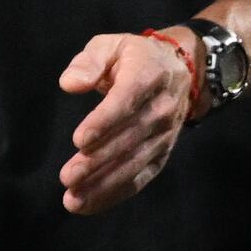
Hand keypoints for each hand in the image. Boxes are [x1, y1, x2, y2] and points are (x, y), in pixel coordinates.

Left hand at [58, 28, 193, 215]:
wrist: (182, 70)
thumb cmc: (136, 58)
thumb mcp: (112, 45)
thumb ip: (89, 61)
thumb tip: (70, 83)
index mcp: (148, 74)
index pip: (126, 100)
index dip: (104, 122)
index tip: (79, 141)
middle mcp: (161, 107)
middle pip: (129, 138)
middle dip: (98, 161)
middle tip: (69, 176)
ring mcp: (165, 134)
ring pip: (134, 163)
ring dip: (104, 184)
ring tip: (73, 199)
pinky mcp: (162, 153)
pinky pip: (141, 177)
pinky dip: (116, 193)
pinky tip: (89, 205)